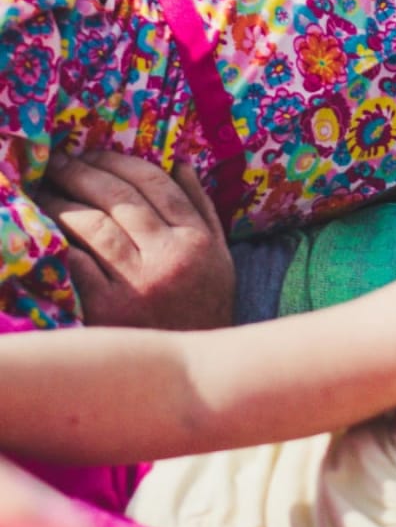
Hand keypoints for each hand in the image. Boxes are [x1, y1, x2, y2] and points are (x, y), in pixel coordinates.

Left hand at [37, 151, 234, 328]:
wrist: (193, 374)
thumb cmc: (204, 307)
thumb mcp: (218, 255)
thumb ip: (202, 207)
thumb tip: (179, 162)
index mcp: (196, 239)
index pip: (155, 183)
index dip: (119, 162)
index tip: (93, 153)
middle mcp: (169, 257)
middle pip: (120, 198)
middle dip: (83, 172)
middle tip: (58, 161)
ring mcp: (138, 284)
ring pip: (95, 226)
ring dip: (63, 202)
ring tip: (45, 190)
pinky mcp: (107, 310)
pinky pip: (78, 264)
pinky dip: (61, 242)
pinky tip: (47, 230)